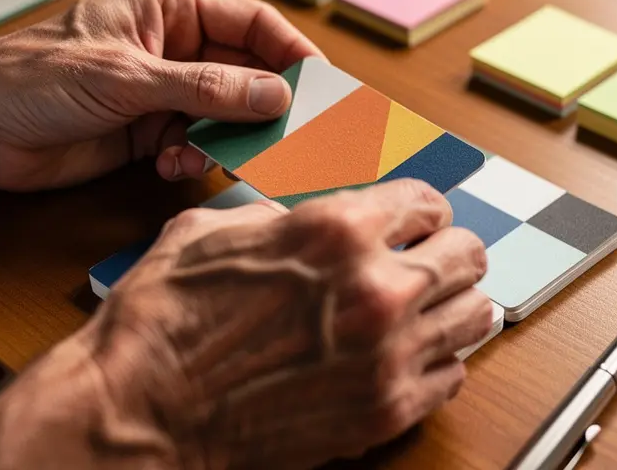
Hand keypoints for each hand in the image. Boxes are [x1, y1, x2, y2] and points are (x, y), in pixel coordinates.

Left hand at [0, 0, 322, 190]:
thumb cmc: (35, 77)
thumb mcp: (130, 77)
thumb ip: (208, 89)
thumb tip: (275, 95)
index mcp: (167, 9)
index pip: (250, 22)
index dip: (290, 52)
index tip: (322, 84)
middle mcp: (171, 48)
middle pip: (244, 72)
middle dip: (263, 105)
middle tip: (293, 133)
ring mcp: (162, 91)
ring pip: (224, 115)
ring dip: (225, 140)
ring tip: (213, 156)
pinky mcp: (149, 132)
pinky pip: (195, 145)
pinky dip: (193, 159)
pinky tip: (173, 166)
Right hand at [0, 179, 492, 469]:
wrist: (141, 413)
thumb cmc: (164, 323)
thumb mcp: (211, 232)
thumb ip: (278, 215)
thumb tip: (299, 215)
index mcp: (337, 229)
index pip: (428, 202)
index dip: (423, 210)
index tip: (419, 223)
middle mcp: (377, 288)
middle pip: (469, 253)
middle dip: (450, 252)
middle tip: (432, 262)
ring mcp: (389, 355)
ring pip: (475, 314)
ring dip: (455, 306)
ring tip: (430, 310)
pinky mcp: (386, 411)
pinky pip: (454, 376)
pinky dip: (438, 362)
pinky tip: (409, 358)